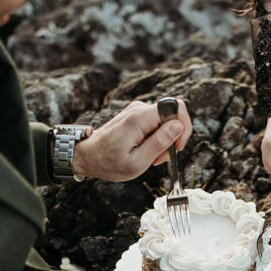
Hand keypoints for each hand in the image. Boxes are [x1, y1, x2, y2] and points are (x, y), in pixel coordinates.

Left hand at [73, 98, 192, 181]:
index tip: (177, 147)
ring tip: (149, 158)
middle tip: (159, 158)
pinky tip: (144, 152)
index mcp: (140, 118)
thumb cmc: (108, 163)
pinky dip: (155, 139)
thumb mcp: (137, 162)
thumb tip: (178, 126)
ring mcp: (137, 111)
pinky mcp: (136, 116)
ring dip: (163, 142)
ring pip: (165, 121)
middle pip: (172, 115)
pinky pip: (156, 124)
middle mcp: (139, 109)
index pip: (176, 107)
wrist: (87, 156)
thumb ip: (159, 143)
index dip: (184, 127)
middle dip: (173, 138)